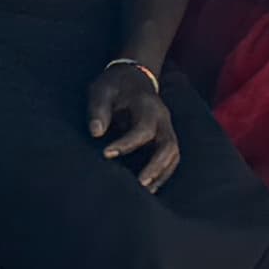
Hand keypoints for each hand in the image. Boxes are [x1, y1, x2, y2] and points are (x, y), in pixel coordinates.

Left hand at [85, 63, 180, 190]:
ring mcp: (167, 128)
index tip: (106, 154)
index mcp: (148, 105)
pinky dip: (163, 173)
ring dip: (161, 174)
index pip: (143, 129)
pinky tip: (150, 188)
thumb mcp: (101, 90)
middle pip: (168, 146)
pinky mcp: (165, 137)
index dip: (127, 144)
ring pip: (173, 155)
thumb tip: (95, 133)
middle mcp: (163, 118)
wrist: (133, 76)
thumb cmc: (113, 85)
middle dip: (155, 167)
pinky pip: (171, 158)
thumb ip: (98, 110)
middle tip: (139, 184)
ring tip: (145, 192)